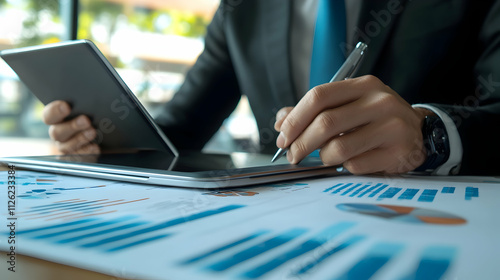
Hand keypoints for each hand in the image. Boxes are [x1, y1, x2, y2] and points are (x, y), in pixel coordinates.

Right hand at [42, 100, 99, 154]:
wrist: (109, 136)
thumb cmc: (96, 117)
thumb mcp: (91, 109)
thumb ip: (86, 104)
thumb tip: (94, 97)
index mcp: (58, 119)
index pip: (49, 115)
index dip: (55, 111)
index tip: (66, 106)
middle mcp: (59, 133)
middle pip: (57, 132)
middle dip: (72, 126)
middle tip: (85, 120)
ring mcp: (66, 147)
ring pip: (66, 146)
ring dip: (80, 139)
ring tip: (93, 132)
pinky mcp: (77, 158)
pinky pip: (78, 158)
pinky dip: (87, 152)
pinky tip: (95, 147)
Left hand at [274, 75, 433, 173]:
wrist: (419, 133)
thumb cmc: (374, 119)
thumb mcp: (348, 105)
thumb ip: (314, 110)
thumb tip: (281, 121)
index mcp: (363, 85)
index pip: (319, 96)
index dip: (295, 118)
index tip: (282, 136)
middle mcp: (380, 102)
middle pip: (326, 123)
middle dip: (301, 143)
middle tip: (292, 155)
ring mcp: (392, 127)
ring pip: (338, 148)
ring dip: (323, 157)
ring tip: (325, 157)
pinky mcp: (398, 152)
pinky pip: (355, 165)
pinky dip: (344, 167)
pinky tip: (350, 162)